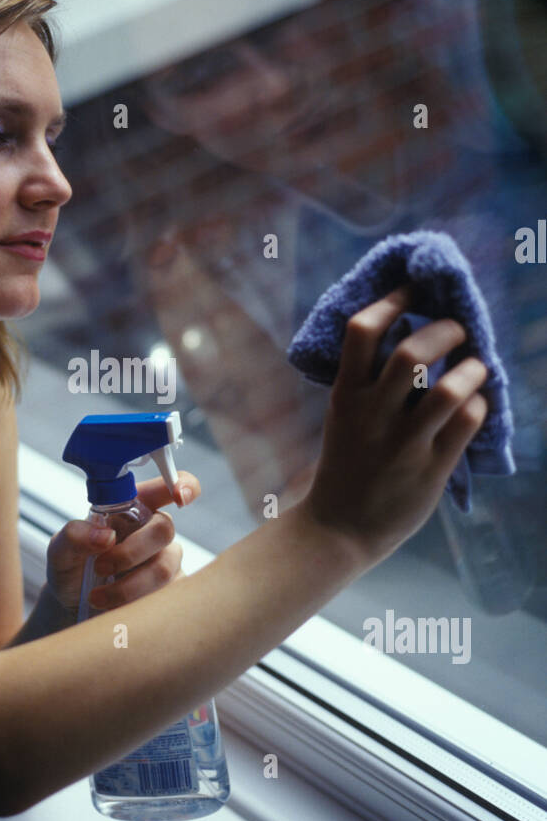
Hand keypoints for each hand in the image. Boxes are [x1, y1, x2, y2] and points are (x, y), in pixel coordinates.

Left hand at [45, 469, 200, 618]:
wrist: (74, 610)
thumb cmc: (72, 570)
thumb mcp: (60, 551)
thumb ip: (74, 536)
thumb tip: (106, 536)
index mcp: (132, 508)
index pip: (166, 487)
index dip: (182, 484)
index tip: (178, 496)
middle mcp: (153, 531)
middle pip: (164, 529)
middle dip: (130, 552)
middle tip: (100, 566)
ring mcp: (167, 561)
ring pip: (163, 568)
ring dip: (127, 587)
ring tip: (97, 597)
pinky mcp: (171, 591)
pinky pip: (167, 596)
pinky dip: (135, 605)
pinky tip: (115, 609)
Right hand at [300, 286, 488, 568]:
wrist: (340, 529)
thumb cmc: (348, 464)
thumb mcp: (345, 416)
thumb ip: (370, 382)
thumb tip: (412, 331)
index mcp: (346, 396)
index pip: (362, 330)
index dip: (393, 300)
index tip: (414, 291)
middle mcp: (372, 416)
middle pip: (412, 352)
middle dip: (445, 330)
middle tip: (457, 330)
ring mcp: (403, 444)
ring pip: (449, 388)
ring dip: (472, 369)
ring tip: (476, 367)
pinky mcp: (431, 470)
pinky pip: (468, 421)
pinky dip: (479, 403)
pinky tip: (476, 403)